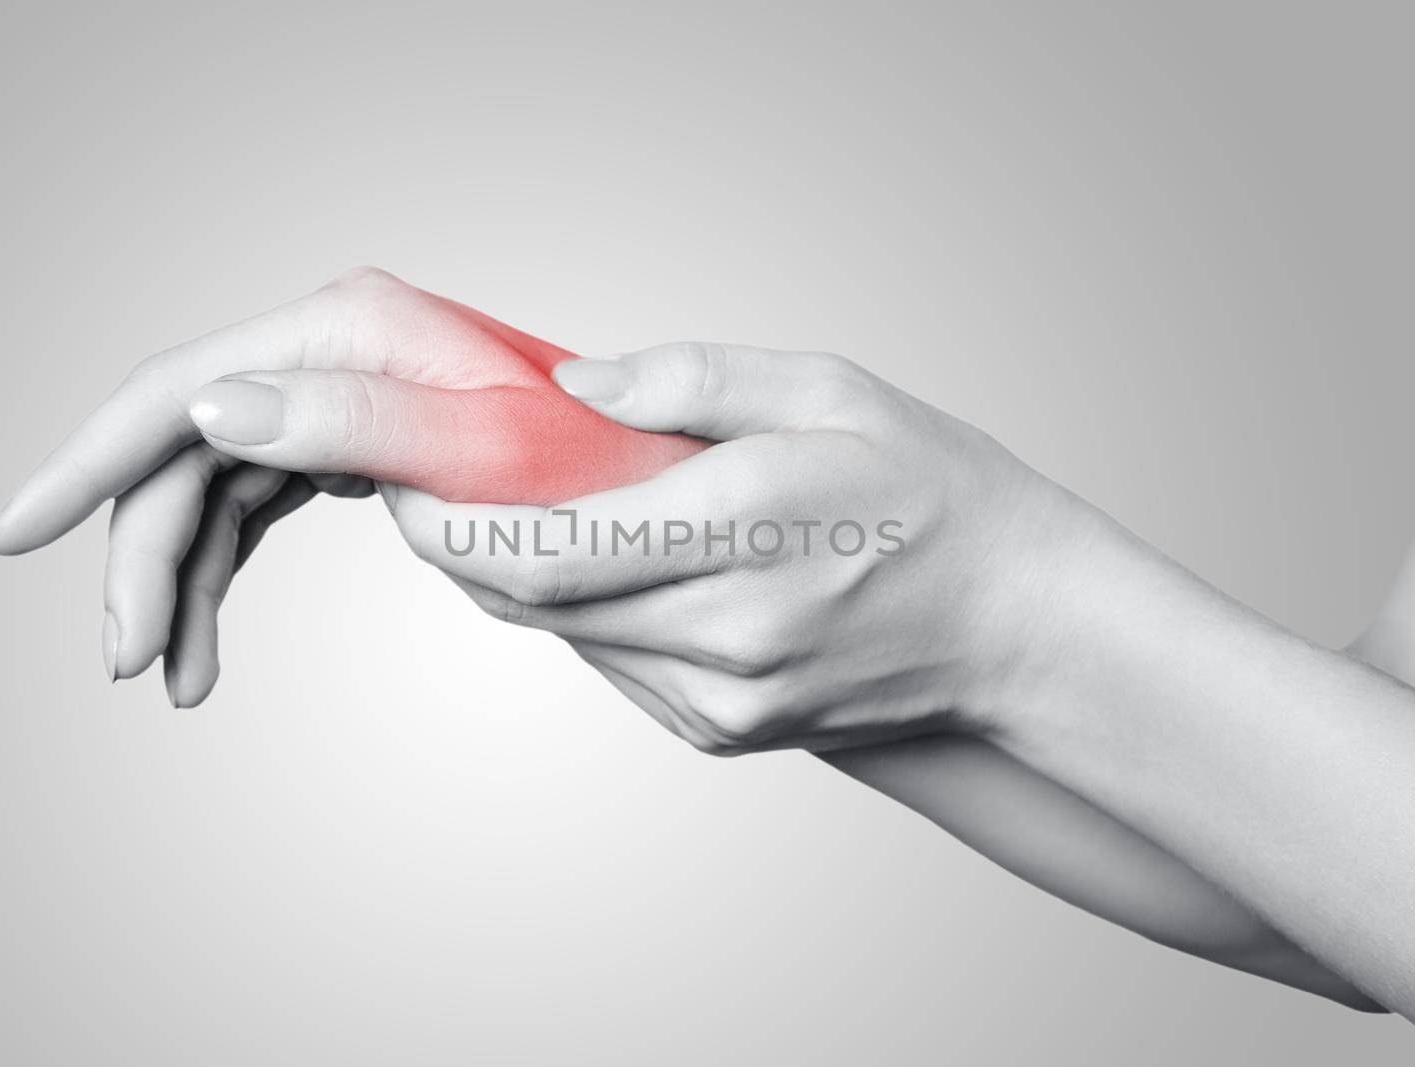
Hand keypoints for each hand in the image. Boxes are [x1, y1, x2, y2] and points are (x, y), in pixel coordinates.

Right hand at [0, 267, 700, 704]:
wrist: (673, 486)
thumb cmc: (606, 467)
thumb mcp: (490, 452)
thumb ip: (358, 423)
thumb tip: (213, 407)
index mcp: (352, 335)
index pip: (182, 390)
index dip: (88, 461)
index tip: (12, 534)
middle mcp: (337, 352)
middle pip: (184, 446)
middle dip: (139, 553)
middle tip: (128, 662)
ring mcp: (346, 396)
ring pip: (214, 482)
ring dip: (179, 576)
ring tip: (174, 675)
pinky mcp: (361, 440)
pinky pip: (258, 502)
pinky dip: (223, 568)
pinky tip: (206, 637)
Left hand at [376, 341, 1086, 752]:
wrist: (1010, 629)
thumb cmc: (934, 495)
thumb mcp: (832, 391)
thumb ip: (693, 382)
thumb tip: (573, 388)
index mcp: (751, 532)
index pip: (548, 551)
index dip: (450, 522)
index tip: (405, 474)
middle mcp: (727, 636)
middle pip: (533, 599)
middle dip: (461, 539)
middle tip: (434, 474)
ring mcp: (720, 700)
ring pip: (562, 633)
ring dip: (519, 571)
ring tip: (525, 501)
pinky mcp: (717, 731)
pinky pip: (608, 661)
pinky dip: (581, 607)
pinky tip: (611, 558)